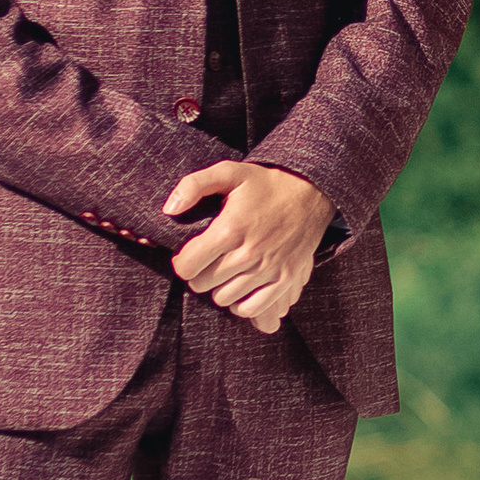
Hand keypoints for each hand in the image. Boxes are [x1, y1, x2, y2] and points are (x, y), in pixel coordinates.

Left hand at [161, 161, 333, 327]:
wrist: (310, 193)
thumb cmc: (264, 184)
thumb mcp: (228, 172)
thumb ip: (193, 185)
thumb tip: (169, 210)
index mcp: (230, 228)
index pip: (187, 266)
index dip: (182, 262)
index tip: (189, 256)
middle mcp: (249, 252)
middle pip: (203, 284)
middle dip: (199, 275)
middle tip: (208, 262)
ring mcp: (269, 268)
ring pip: (225, 298)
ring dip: (219, 288)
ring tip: (224, 273)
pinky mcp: (285, 278)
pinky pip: (253, 307)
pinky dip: (242, 304)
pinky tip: (241, 289)